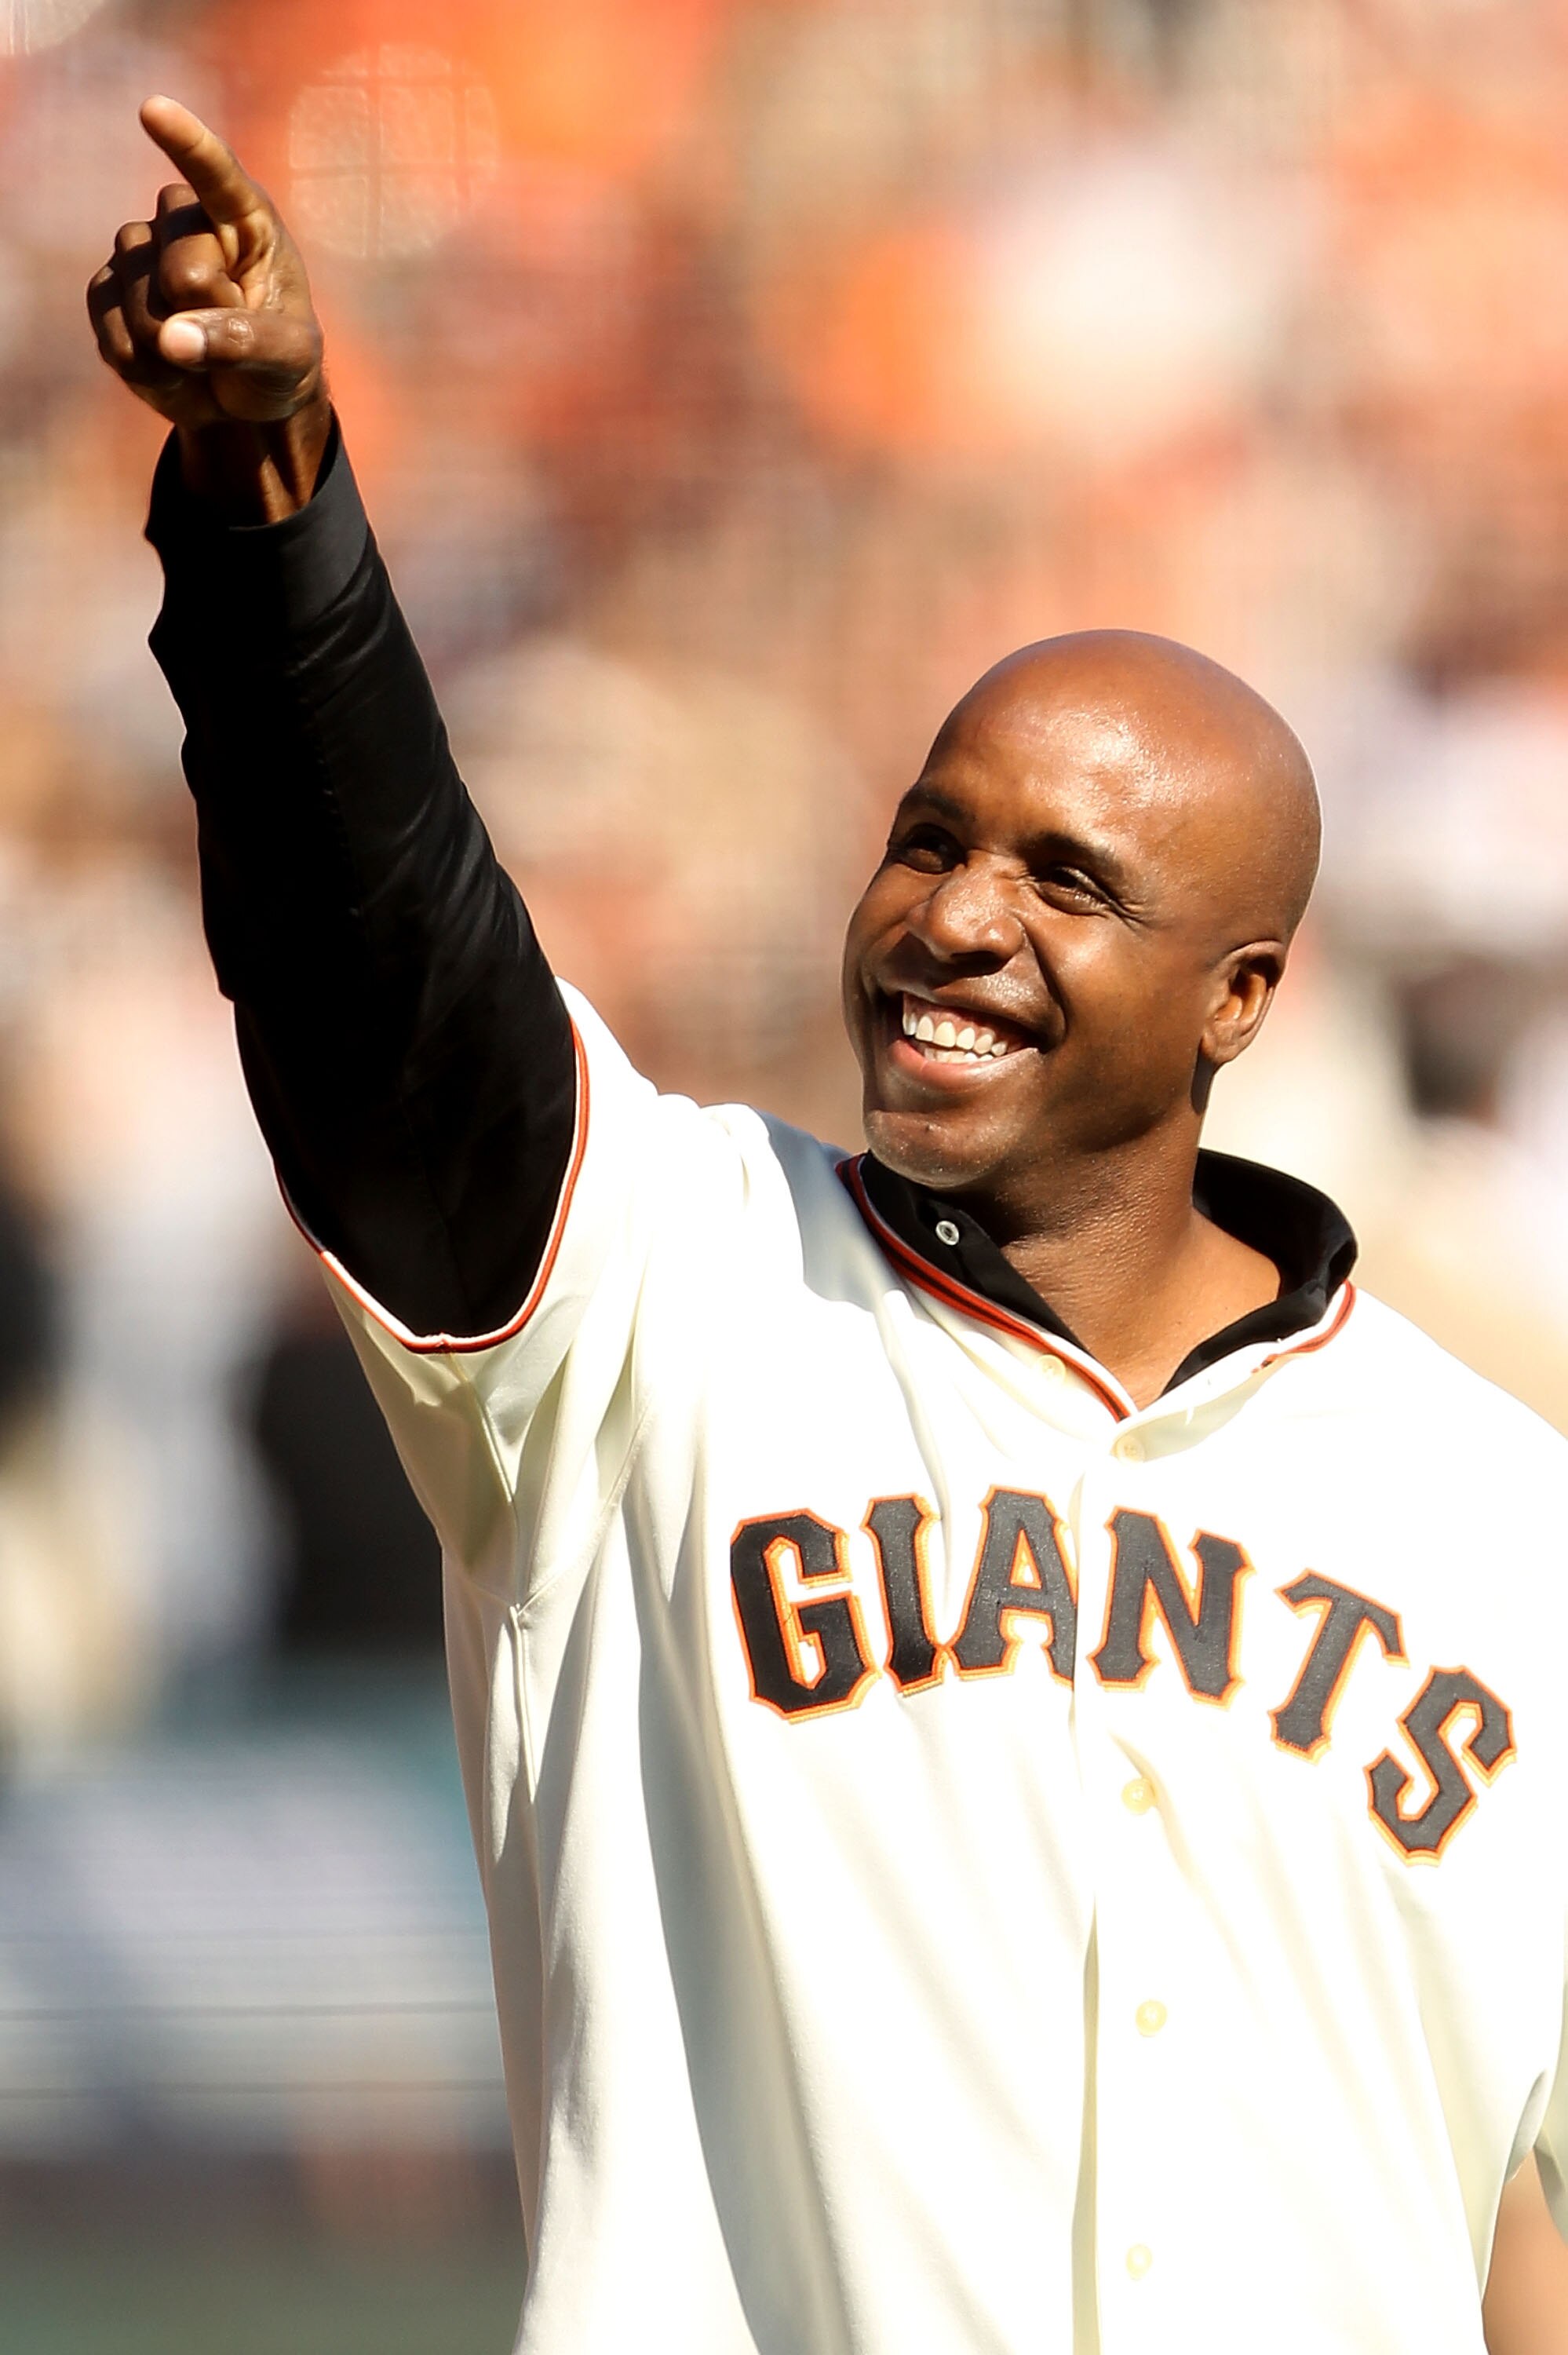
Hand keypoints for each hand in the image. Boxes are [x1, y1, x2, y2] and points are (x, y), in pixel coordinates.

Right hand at [87, 96, 330, 515]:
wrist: (245, 400)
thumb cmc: (281, 364)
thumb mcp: (289, 359)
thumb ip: (243, 343)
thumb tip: (170, 338)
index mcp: (245, 219)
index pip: (216, 173)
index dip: (186, 142)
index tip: (153, 110)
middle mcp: (186, 221)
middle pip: (181, 272)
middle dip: (208, 323)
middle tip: (234, 340)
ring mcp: (141, 251)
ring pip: (139, 301)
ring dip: (173, 352)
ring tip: (203, 359)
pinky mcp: (109, 290)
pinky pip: (110, 327)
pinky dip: (141, 366)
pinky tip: (168, 369)